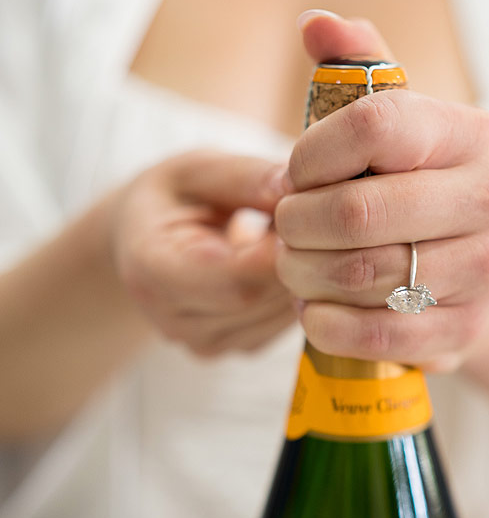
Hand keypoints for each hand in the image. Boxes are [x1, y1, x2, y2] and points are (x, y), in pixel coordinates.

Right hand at [111, 150, 294, 356]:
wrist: (146, 241)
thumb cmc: (173, 197)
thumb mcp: (196, 169)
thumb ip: (242, 177)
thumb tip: (294, 185)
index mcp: (150, 268)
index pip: (228, 277)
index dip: (274, 250)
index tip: (304, 216)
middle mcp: (172, 319)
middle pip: (258, 298)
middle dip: (295, 256)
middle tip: (312, 216)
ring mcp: (204, 342)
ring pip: (278, 314)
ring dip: (303, 273)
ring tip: (298, 234)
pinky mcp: (236, 348)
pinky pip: (284, 323)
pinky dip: (299, 290)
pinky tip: (289, 260)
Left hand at [274, 11, 488, 370]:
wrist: (472, 266)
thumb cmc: (413, 184)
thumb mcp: (393, 121)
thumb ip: (355, 70)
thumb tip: (316, 24)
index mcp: (471, 134)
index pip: (373, 125)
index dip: (311, 154)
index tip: (295, 174)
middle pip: (357, 212)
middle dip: (296, 224)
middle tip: (282, 228)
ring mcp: (487, 270)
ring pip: (361, 276)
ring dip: (304, 275)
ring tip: (294, 267)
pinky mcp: (466, 330)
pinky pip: (376, 335)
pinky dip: (327, 325)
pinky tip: (313, 311)